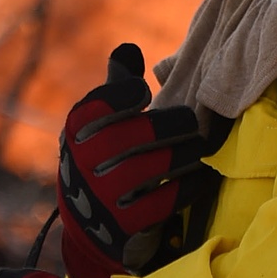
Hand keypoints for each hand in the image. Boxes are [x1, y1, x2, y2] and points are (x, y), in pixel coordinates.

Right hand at [57, 42, 211, 277]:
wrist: (90, 228)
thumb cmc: (104, 161)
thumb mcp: (100, 127)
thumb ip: (115, 89)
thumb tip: (129, 49)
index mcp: (75, 134)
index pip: (92, 110)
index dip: (119, 97)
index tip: (144, 93)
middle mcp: (80, 166)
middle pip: (125, 139)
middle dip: (166, 126)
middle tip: (191, 120)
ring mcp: (100, 200)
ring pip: (145, 171)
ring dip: (182, 155)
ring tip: (201, 146)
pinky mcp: (123, 228)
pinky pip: (161, 204)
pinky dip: (187, 186)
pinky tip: (201, 175)